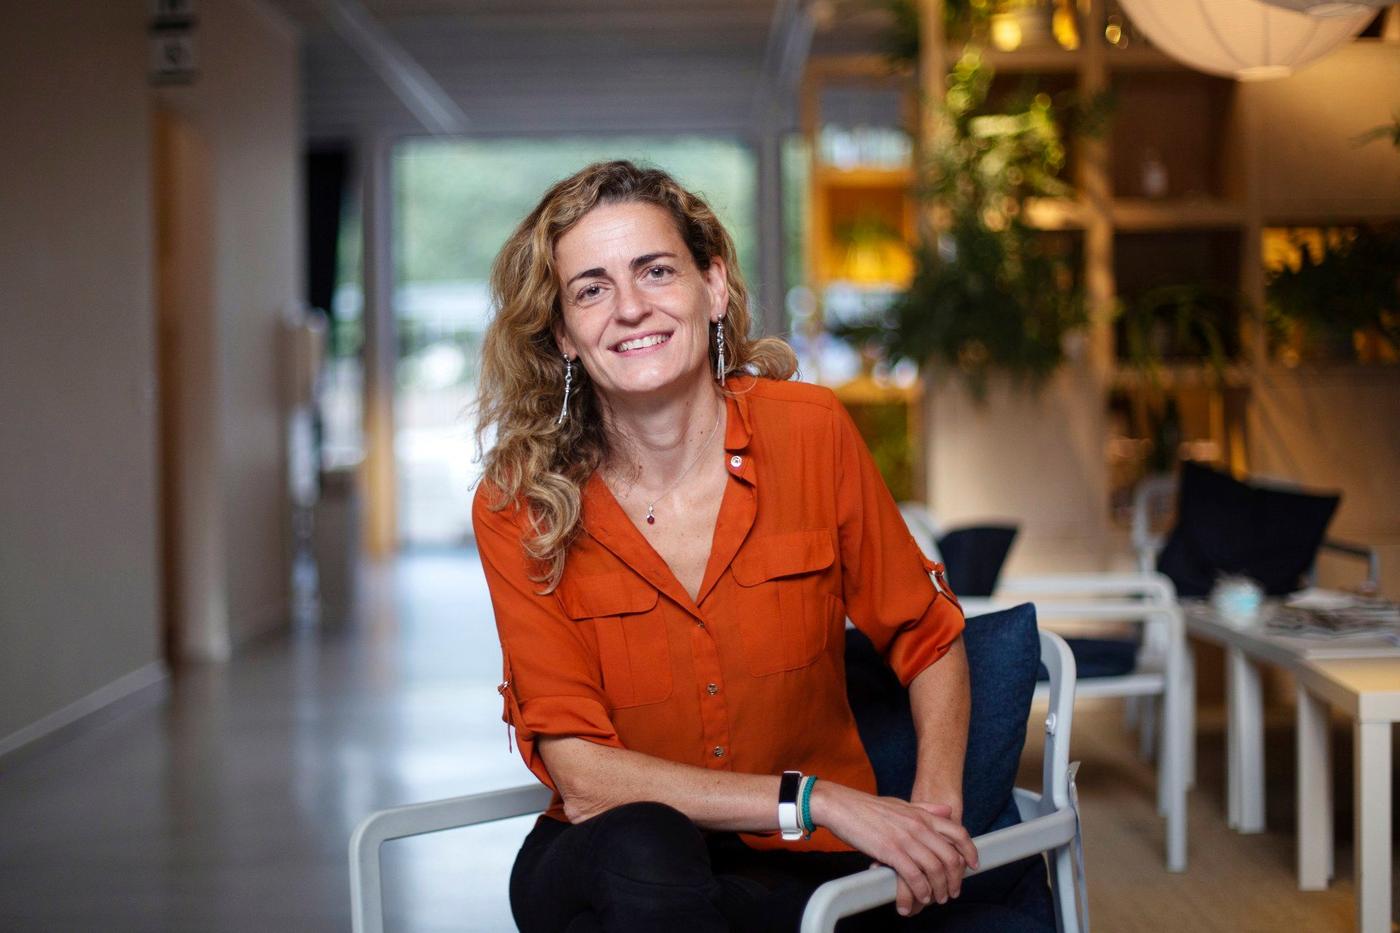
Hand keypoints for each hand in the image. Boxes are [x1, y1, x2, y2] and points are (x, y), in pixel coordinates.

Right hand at [810, 782, 978, 917]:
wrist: (840, 805)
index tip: (973, 866)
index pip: (958, 833)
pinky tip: (920, 896)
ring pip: (935, 870)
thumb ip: (926, 809)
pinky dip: (921, 890)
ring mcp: (905, 839)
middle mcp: (918, 826)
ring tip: (936, 898)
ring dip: (939, 889)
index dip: (970, 852)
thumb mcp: (901, 804)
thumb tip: (948, 811)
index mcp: (922, 815)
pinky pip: (915, 876)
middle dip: (955, 879)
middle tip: (951, 891)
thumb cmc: (867, 807)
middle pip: (950, 857)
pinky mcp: (890, 851)